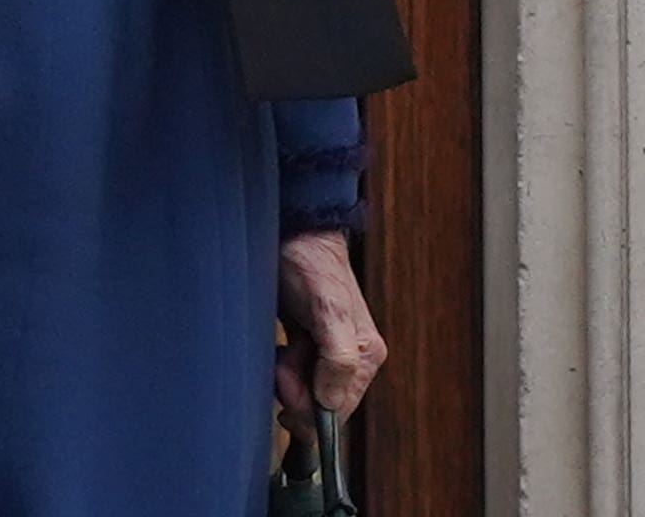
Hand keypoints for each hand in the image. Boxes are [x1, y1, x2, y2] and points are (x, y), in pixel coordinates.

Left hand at [276, 229, 385, 441]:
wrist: (293, 231)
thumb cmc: (310, 264)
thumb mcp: (327, 310)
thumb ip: (337, 357)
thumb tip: (331, 401)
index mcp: (366, 355)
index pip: (339, 412)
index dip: (307, 408)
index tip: (284, 386)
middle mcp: (353, 357)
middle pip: (320, 402)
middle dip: (294, 389)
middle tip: (281, 359)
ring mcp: (331, 351)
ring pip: (304, 389)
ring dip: (286, 376)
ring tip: (281, 347)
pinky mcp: (310, 343)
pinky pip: (295, 374)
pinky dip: (282, 366)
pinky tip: (279, 347)